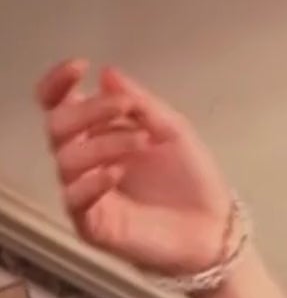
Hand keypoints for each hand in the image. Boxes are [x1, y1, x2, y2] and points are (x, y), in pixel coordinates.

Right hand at [34, 57, 235, 278]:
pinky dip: (93, 182)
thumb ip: (141, 104)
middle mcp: (85, 162)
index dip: (60, 83)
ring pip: (67, 160)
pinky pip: (75, 200)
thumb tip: (107, 73)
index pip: (59, 105)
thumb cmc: (193, 182)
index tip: (81, 66)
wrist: (215, 231)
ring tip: (143, 141)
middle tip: (126, 107)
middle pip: (59, 127)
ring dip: (104, 143)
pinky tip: (117, 172)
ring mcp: (86, 194)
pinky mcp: (92, 226)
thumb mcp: (173, 132)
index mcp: (98, 135)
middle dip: (90, 110)